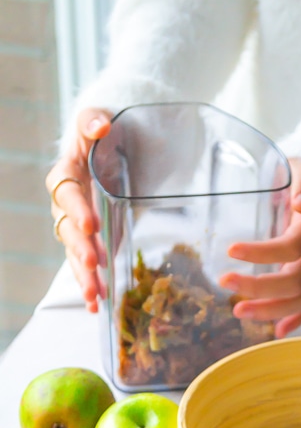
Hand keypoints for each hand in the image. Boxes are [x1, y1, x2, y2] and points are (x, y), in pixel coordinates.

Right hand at [45, 108, 111, 312]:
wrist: (108, 148)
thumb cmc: (101, 134)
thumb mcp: (97, 122)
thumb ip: (94, 122)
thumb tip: (101, 125)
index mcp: (65, 175)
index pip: (67, 193)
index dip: (77, 209)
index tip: (91, 224)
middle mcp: (65, 205)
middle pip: (68, 231)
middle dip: (80, 249)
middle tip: (94, 264)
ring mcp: (75, 228)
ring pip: (75, 255)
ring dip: (84, 276)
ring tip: (94, 297)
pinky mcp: (89, 243)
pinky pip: (86, 267)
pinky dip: (92, 285)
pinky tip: (98, 305)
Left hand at [221, 158, 300, 337]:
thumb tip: (300, 203)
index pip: (292, 246)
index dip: (262, 253)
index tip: (230, 250)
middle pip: (296, 280)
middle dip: (260, 287)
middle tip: (225, 282)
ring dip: (271, 310)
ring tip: (238, 311)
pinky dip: (295, 320)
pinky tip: (276, 332)